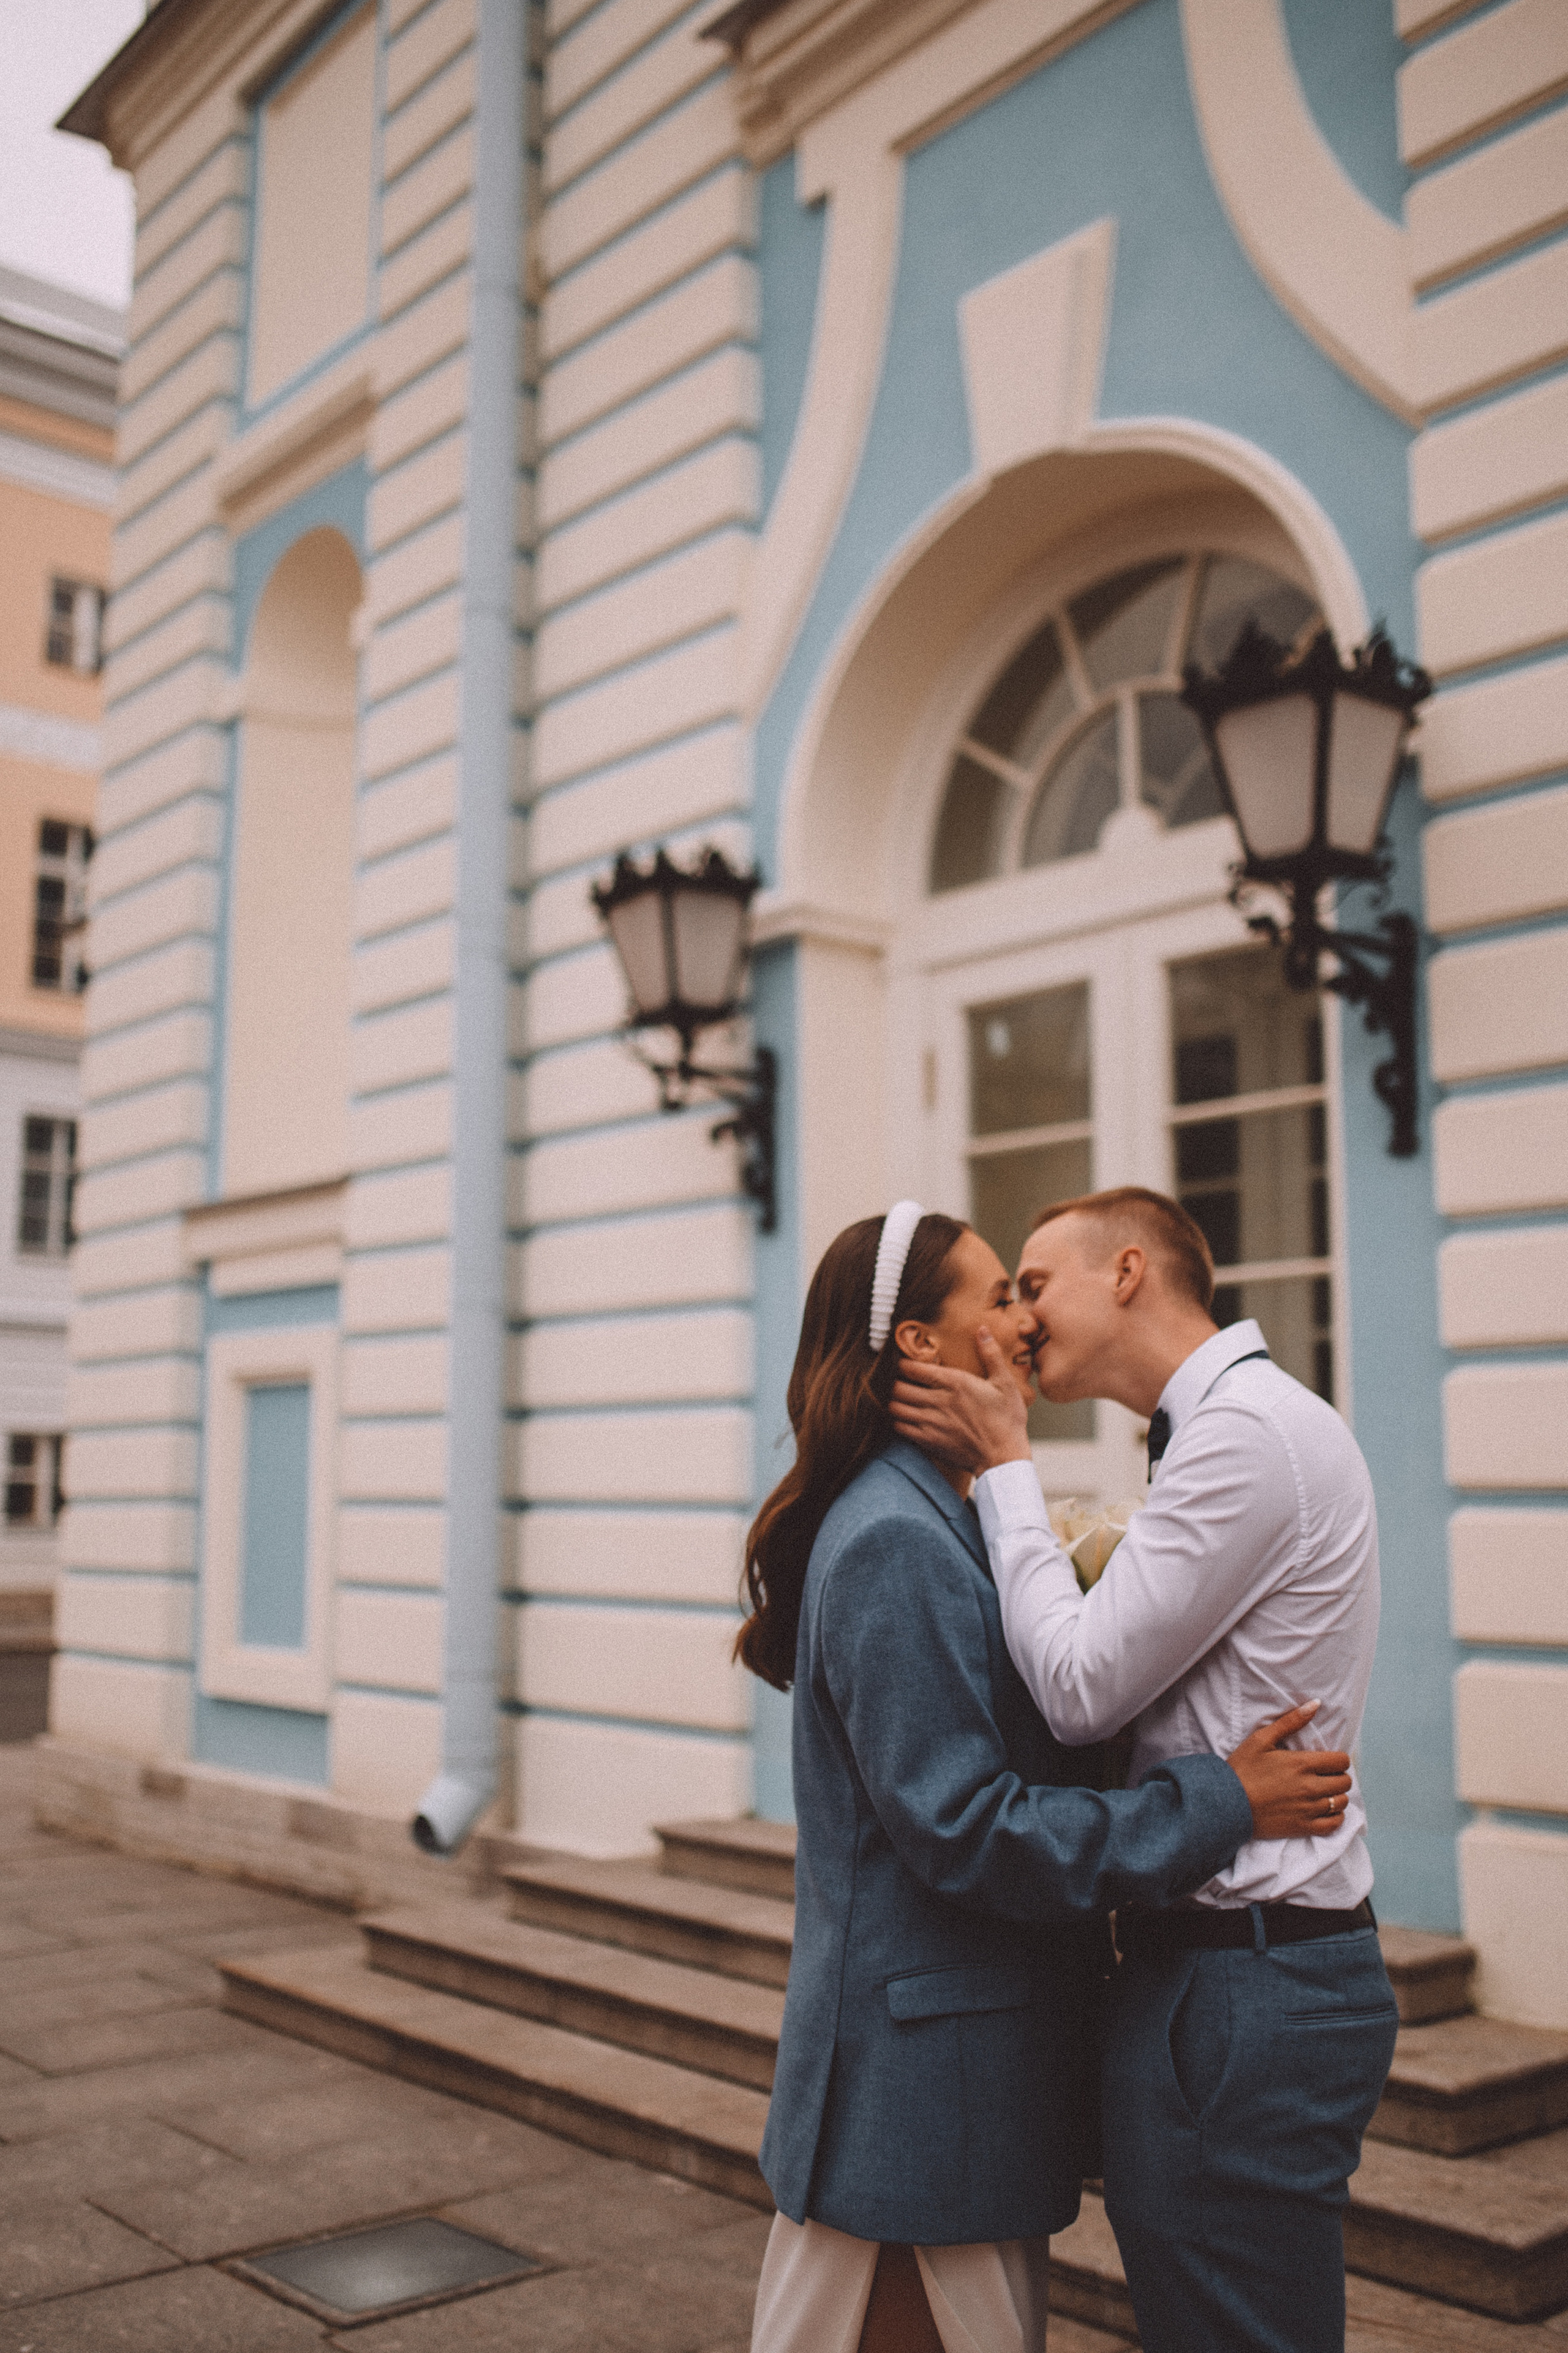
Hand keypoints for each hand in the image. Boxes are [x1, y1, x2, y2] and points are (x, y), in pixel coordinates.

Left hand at [889, 1328, 1031, 1471]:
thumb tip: (982, 1329)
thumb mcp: (1005, 1384)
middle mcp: (939, 1402)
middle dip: (896, 1382)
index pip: (915, 1369)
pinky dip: (899, 1421)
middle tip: (899, 1381)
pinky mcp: (929, 1441)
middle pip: (899, 1388)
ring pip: (896, 1408)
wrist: (1004, 1457)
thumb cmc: (1007, 1420)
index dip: (904, 1364)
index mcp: (956, 1383)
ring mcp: (932, 1423)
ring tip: (901, 1398)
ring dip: (896, 1401)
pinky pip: (901, 1428)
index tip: (904, 1363)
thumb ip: (991, 1355)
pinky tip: (906, 1418)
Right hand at [1226, 1702, 1352, 1840]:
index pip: (1341, 1761)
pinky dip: (1335, 1818)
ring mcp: (1308, 1809)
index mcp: (1302, 1763)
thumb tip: (1316, 1704)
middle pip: (1345, 1782)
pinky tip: (1325, 1810)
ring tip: (1324, 1792)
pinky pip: (1333, 1825)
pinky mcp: (1303, 1827)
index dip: (1338, 1759)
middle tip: (1325, 1776)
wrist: (1227, 1804)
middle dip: (1338, 1776)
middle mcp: (1310, 1787)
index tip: (1327, 1761)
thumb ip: (1290, 1721)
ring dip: (1337, 1796)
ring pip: (1341, 1803)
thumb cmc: (1243, 1769)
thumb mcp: (1261, 1739)